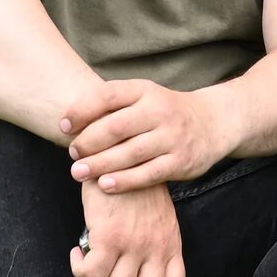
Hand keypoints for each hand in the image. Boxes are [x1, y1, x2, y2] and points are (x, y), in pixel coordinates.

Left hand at [64, 79, 225, 192]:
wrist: (212, 123)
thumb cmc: (164, 112)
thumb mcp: (143, 97)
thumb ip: (112, 107)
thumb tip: (68, 123)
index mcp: (145, 90)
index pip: (108, 95)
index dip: (81, 110)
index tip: (63, 126)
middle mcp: (160, 111)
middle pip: (116, 127)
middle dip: (88, 143)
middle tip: (73, 154)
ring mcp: (172, 137)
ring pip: (130, 153)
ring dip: (100, 165)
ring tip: (79, 173)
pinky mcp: (180, 161)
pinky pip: (148, 174)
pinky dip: (124, 181)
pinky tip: (105, 185)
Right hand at [72, 180, 187, 276]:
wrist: (115, 154)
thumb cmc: (130, 190)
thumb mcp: (153, 220)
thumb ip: (149, 250)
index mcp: (170, 245)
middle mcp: (157, 247)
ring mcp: (135, 243)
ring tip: (87, 269)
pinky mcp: (110, 236)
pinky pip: (92, 274)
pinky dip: (81, 271)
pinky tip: (77, 254)